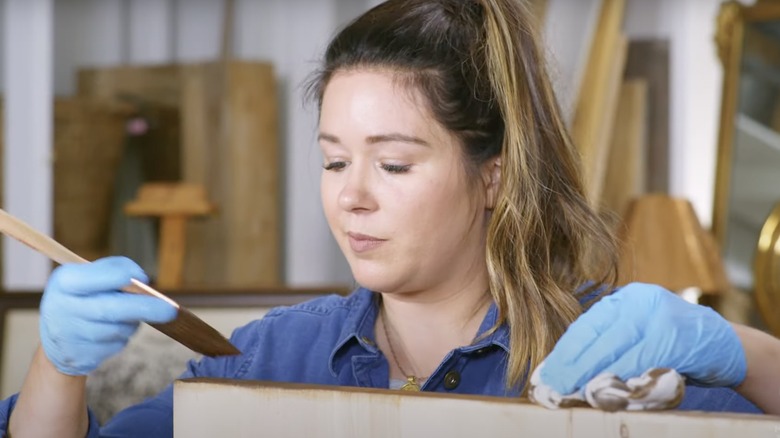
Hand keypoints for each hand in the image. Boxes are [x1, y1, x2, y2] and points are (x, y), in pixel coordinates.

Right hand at [39, 256, 177, 375]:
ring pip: (119, 328)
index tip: (144, 279)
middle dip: (146, 308)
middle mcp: (63, 308)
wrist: (57, 339)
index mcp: (65, 281)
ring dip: (132, 322)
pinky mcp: (83, 356)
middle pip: (111, 309)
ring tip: (124, 314)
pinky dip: (123, 336)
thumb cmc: (80, 298)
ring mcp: (72, 335)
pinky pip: (117, 344)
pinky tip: (112, 331)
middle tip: (171, 310)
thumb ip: (114, 271)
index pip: (97, 277)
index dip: (124, 276)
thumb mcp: (86, 276)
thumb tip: (142, 281)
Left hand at [539, 282, 746, 394]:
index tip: (545, 373)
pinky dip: (619, 377)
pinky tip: (604, 391)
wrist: (728, 347)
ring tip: (570, 392)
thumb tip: (566, 369)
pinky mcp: (673, 335)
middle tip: (551, 387)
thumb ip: (608, 345)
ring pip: (613, 348)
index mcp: (625, 298)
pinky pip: (638, 359)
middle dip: (570, 364)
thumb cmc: (676, 344)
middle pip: (595, 336)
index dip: (563, 352)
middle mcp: (638, 299)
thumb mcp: (639, 335)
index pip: (585, 326)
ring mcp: (657, 314)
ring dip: (590, 374)